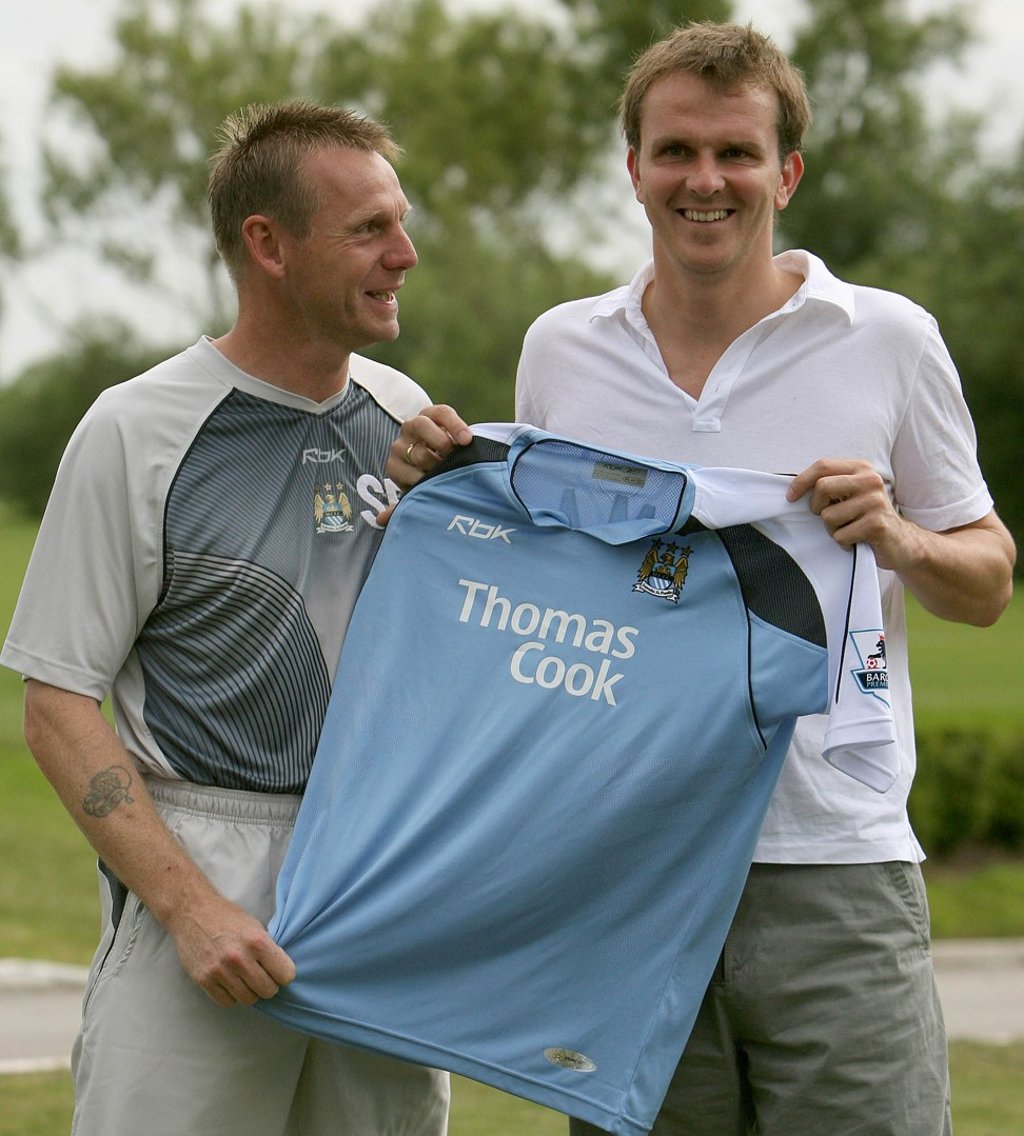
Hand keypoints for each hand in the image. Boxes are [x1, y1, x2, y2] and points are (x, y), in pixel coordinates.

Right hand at [167, 893, 295, 1007]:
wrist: (193, 911)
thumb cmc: (227, 917)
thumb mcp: (255, 926)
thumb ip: (267, 949)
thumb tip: (280, 971)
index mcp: (258, 942)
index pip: (285, 974)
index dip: (284, 974)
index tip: (279, 971)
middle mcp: (240, 959)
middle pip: (268, 991)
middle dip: (269, 985)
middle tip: (263, 976)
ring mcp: (220, 971)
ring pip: (248, 999)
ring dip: (250, 991)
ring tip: (245, 978)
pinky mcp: (203, 980)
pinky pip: (227, 1002)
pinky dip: (231, 995)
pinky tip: (230, 981)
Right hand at [388, 405, 472, 490]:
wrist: (424, 473)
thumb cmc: (446, 456)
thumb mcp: (456, 444)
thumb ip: (464, 442)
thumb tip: (473, 444)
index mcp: (429, 416)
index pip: (441, 413)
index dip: (455, 424)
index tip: (467, 440)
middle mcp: (410, 427)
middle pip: (422, 426)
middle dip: (442, 443)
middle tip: (455, 457)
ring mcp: (399, 446)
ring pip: (418, 453)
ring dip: (436, 466)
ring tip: (447, 475)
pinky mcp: (392, 466)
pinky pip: (408, 473)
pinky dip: (423, 481)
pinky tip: (433, 486)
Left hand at [787, 458, 907, 569]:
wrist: (900, 542)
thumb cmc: (866, 517)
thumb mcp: (850, 494)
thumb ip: (829, 485)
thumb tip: (793, 487)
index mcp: (861, 468)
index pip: (822, 466)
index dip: (801, 481)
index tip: (790, 497)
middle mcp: (870, 480)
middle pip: (822, 488)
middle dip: (817, 507)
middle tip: (828, 516)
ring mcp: (876, 501)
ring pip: (829, 516)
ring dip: (832, 529)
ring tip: (849, 529)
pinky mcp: (877, 524)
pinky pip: (841, 535)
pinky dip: (843, 542)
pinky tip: (857, 540)